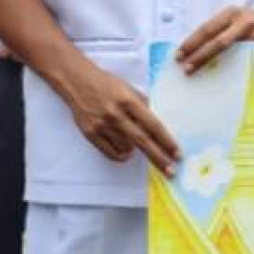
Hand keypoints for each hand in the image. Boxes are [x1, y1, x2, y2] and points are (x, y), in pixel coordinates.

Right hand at [59, 56, 180, 171]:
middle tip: (171, 172)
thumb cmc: (106, 84)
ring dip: (136, 150)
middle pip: (142, 142)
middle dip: (159, 158)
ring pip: (127, 149)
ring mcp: (102, 126)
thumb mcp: (129, 89)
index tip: (177, 154)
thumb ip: (143, 106)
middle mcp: (116, 115)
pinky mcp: (91, 134)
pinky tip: (125, 149)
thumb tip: (156, 127)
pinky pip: (111, 153)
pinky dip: (122, 154)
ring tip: (132, 138)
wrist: (76, 81)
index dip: (166, 141)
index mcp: (128, 101)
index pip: (153, 125)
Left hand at [174, 5, 253, 74]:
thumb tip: (192, 48)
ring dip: (213, 65)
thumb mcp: (233, 18)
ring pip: (231, 54)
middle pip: (217, 42)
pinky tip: (220, 79)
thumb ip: (217, 29)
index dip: (192, 42)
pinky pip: (244, 63)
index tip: (179, 54)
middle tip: (186, 68)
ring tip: (199, 73)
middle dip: (199, 56)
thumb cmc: (250, 22)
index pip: (207, 29)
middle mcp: (243, 23)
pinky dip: (230, 72)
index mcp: (231, 13)